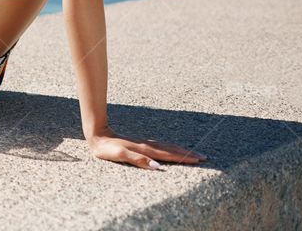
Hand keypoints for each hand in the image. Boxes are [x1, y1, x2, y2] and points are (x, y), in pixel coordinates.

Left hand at [87, 125, 207, 169]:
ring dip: (180, 150)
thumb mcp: (119, 155)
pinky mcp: (139, 143)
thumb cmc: (106, 148)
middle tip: (204, 157)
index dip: (184, 157)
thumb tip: (158, 167)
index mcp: (145, 149)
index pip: (169, 155)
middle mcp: (147, 145)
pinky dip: (170, 148)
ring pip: (166, 147)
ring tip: (193, 153)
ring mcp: (144, 143)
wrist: (97, 134)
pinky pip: (160, 146)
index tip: (199, 159)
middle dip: (188, 153)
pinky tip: (171, 149)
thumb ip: (138, 160)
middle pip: (171, 150)